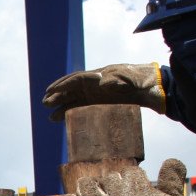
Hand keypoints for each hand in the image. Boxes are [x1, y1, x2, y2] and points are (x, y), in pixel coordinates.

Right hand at [43, 63, 166, 121]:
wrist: (151, 88)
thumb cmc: (141, 81)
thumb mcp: (131, 79)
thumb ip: (118, 79)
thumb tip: (102, 82)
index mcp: (99, 75)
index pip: (76, 79)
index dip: (62, 85)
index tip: (50, 91)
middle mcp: (94, 84)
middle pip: (71, 89)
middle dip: (58, 95)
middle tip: (45, 103)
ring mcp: (96, 94)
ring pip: (74, 99)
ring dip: (61, 106)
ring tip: (50, 116)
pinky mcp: (100, 103)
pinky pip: (81, 107)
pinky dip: (70, 112)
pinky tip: (61, 119)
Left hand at [64, 159, 195, 195]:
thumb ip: (173, 178)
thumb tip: (172, 161)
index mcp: (136, 184)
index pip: (129, 172)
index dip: (131, 180)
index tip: (132, 188)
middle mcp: (115, 192)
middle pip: (108, 179)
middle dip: (111, 185)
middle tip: (114, 195)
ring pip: (87, 186)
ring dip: (89, 187)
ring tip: (90, 192)